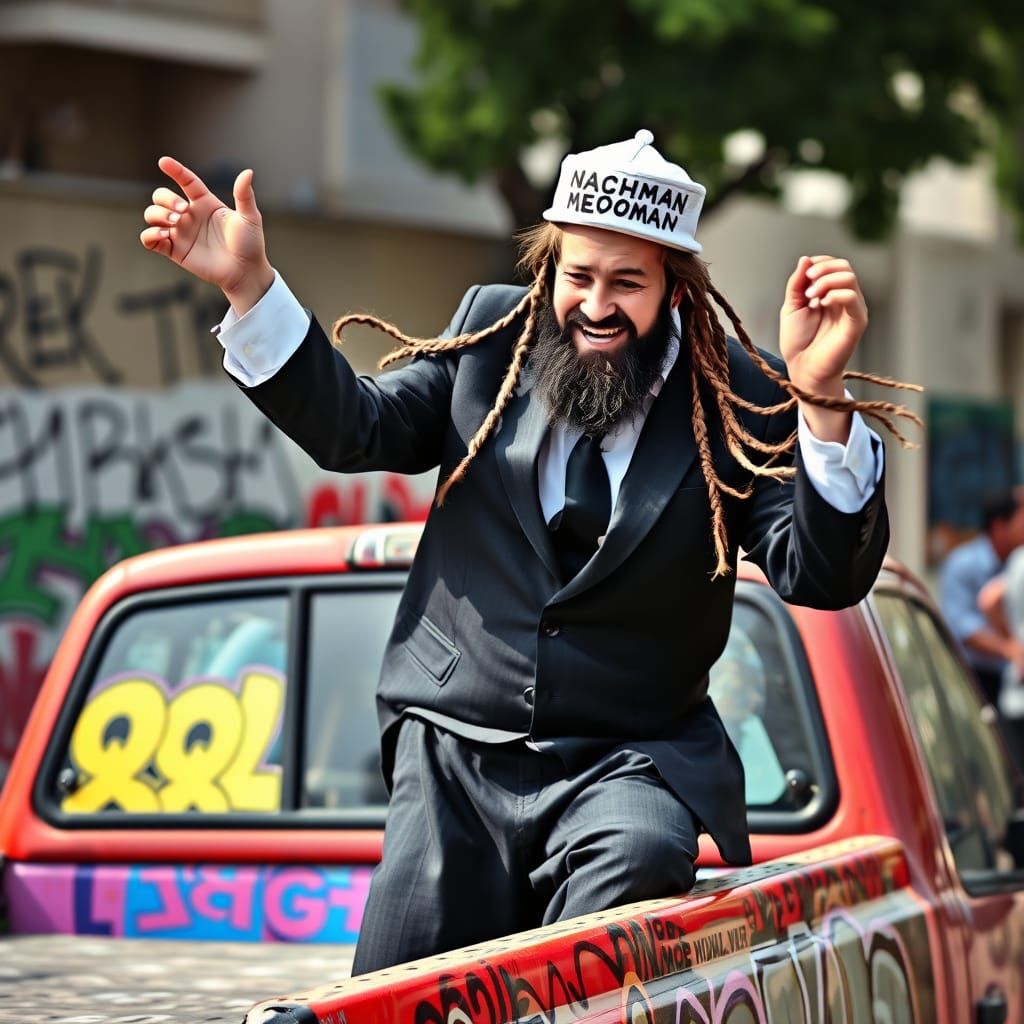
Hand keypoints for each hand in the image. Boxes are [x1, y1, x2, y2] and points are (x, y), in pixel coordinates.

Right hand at [140, 156, 273, 314]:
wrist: (245, 272)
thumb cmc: (250, 244)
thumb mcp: (250, 217)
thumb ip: (244, 195)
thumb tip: (248, 172)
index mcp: (205, 203)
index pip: (186, 181)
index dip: (174, 170)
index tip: (163, 162)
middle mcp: (189, 215)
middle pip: (161, 196)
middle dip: (166, 199)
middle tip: (182, 211)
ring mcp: (181, 232)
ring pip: (152, 214)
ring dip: (157, 214)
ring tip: (175, 224)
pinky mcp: (175, 250)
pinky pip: (149, 239)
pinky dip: (149, 235)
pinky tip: (164, 235)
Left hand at [779, 255, 867, 396]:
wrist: (803, 369)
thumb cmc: (798, 341)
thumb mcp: (791, 306)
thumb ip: (797, 283)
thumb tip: (805, 259)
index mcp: (830, 292)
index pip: (834, 264)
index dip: (818, 263)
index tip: (802, 277)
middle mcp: (844, 298)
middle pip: (844, 266)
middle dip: (822, 269)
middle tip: (806, 290)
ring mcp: (852, 309)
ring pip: (849, 278)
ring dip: (826, 281)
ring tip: (811, 299)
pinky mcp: (857, 321)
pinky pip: (853, 297)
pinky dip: (835, 294)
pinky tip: (822, 304)